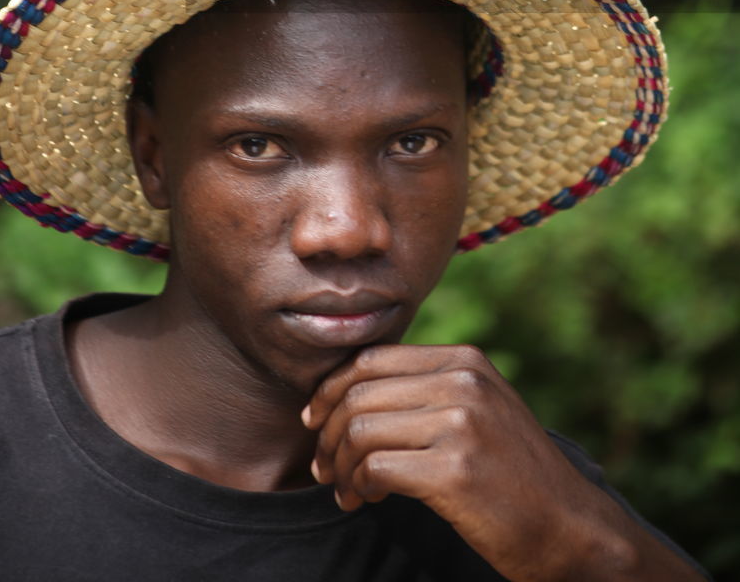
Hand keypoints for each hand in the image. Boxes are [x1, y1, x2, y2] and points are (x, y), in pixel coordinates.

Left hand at [302, 344, 702, 581]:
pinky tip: (365, 500)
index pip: (372, 358)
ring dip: (341, 465)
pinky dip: (359, 485)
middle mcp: (463, 382)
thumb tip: (352, 389)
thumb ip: (430, 388)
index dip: (332, 388)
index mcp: (465, 361)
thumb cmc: (516, 474)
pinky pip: (376, 467)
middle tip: (324, 466)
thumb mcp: (482, 407)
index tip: (316, 419)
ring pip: (361, 428)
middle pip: (360, 391)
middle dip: (329, 431)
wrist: (571, 527)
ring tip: (346, 489)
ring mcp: (461, 424)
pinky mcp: (454, 471)